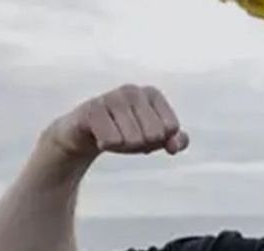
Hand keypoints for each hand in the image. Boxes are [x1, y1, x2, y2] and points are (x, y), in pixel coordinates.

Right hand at [46, 84, 188, 158]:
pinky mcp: (92, 109)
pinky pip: (111, 140)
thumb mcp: (156, 139)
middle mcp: (133, 91)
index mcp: (153, 94)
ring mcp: (111, 98)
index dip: (160, 140)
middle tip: (127, 136)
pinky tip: (99, 137)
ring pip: (133, 140)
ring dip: (124, 147)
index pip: (171, 128)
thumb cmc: (126, 133)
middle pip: (154, 135)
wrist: (85, 133)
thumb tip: (174, 146)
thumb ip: (177, 141)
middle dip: (142, 144)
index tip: (145, 133)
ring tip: (113, 136)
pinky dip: (107, 146)